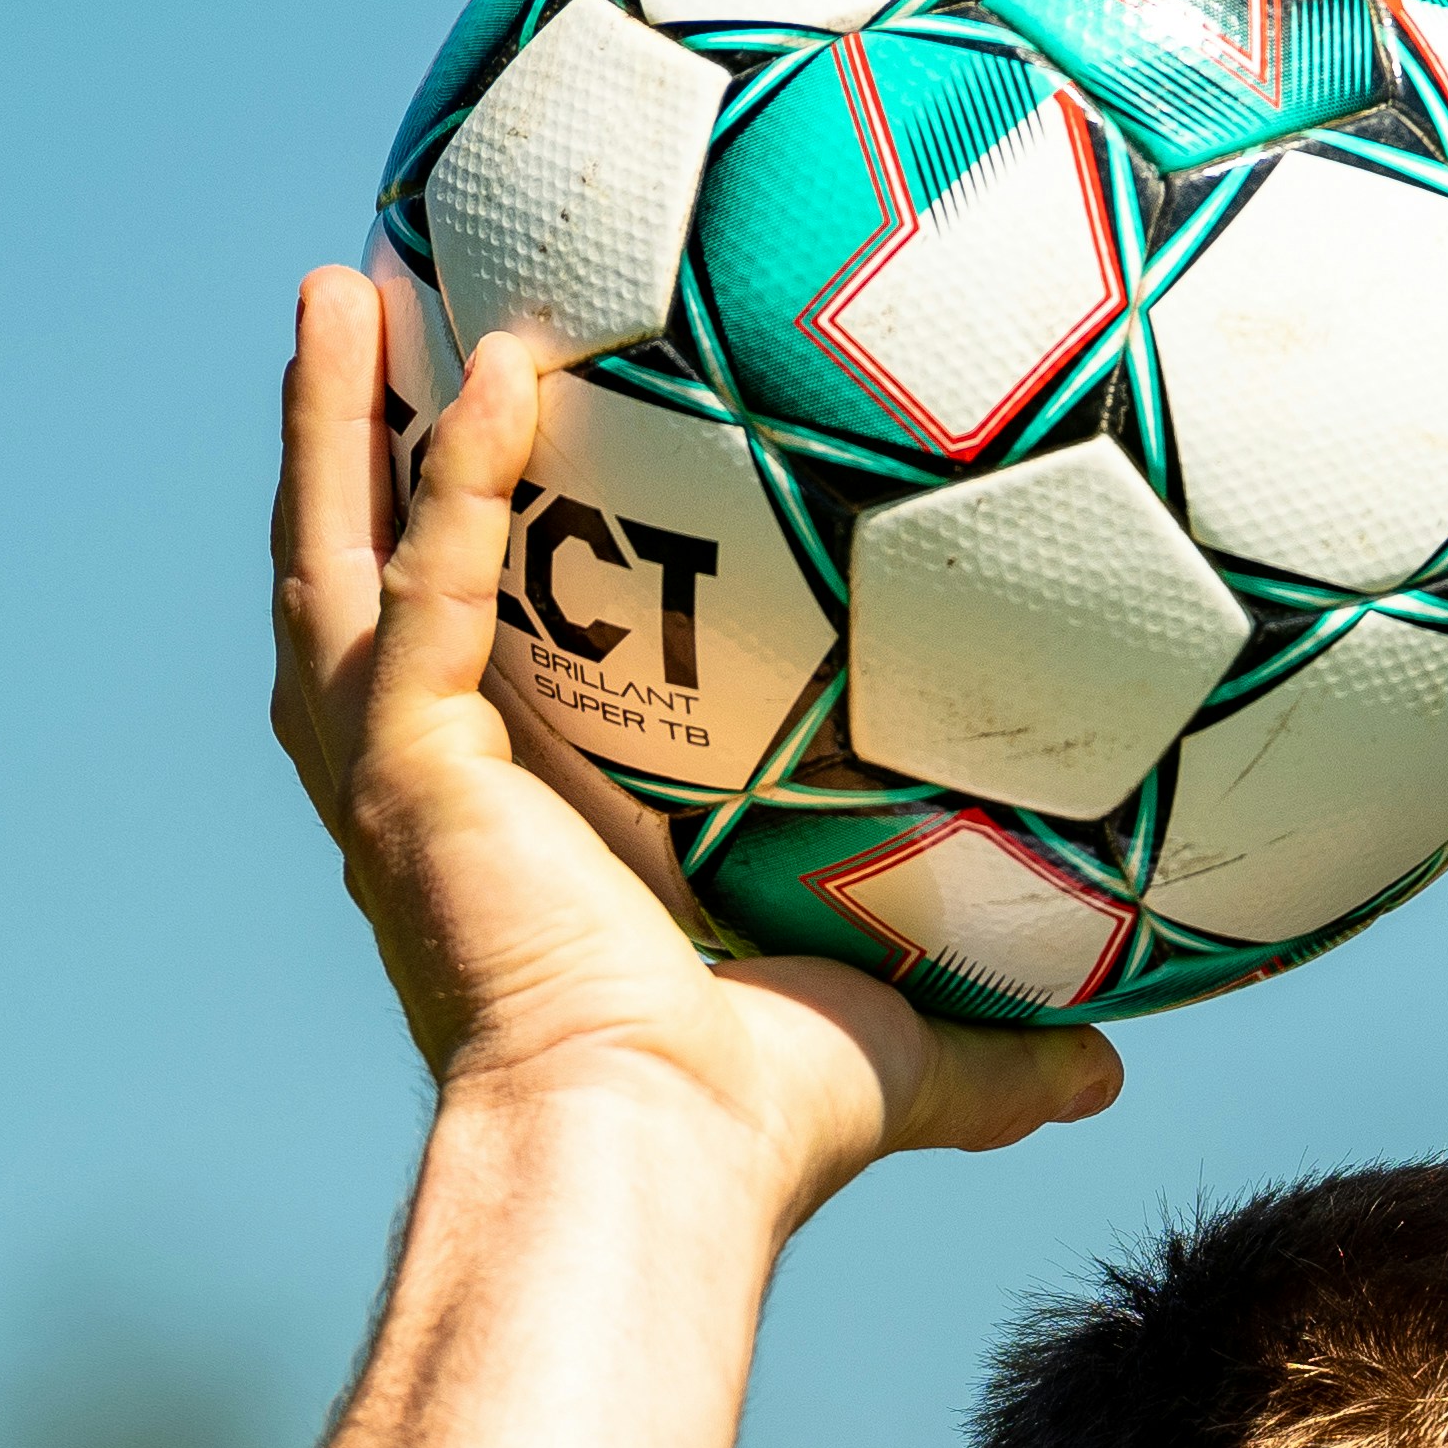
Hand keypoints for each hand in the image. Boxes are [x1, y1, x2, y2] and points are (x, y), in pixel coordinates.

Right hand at [266, 269, 1118, 1226]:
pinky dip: (460, 474)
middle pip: (353, 593)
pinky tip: (506, 362)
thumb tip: (1112, 1070)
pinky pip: (433, 585)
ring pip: (336, 561)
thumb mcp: (900, 1059)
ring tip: (344, 290)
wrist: (657, 1157)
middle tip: (363, 324)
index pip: (454, 686)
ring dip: (335, 423)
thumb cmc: (756, 1130)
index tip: (469, 481)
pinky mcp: (412, 770)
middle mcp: (426, 813)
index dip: (441, 584)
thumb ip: (996, 1053)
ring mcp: (401, 787)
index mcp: (507, 855)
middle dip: (343, 459)